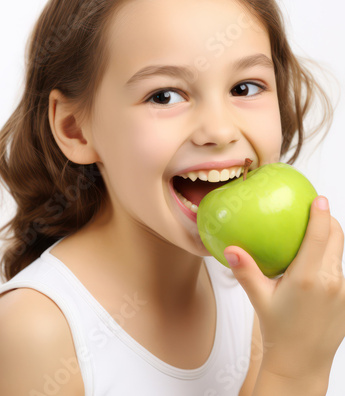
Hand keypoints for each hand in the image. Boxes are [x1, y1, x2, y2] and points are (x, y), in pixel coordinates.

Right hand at [223, 195, 344, 379]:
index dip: (321, 213)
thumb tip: (230, 249)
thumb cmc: (278, 331)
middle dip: (329, 219)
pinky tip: (315, 263)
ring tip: (313, 233)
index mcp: (308, 278)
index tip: (318, 198)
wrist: (301, 364)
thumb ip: (246, 271)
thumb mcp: (259, 298)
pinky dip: (330, 259)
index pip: (320, 235)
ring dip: (330, 239)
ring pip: (340, 253)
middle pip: (337, 238)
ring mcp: (343, 292)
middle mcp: (330, 282)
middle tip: (315, 209)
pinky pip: (340, 270)